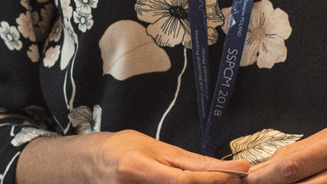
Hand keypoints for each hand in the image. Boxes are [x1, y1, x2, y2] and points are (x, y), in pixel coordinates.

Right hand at [19, 129, 251, 183]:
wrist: (86, 167)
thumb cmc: (120, 150)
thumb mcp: (154, 147)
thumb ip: (190, 161)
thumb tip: (229, 167)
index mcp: (137, 170)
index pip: (186, 182)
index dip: (216, 181)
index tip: (239, 174)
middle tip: (233, 181)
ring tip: (215, 182)